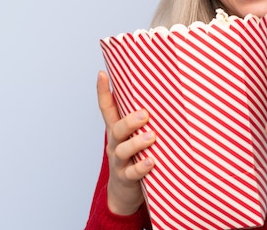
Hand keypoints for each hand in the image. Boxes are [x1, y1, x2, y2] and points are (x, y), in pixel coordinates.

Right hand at [97, 70, 155, 214]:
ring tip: (151, 137)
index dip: (102, 92)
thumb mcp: (135, 136)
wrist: (124, 193)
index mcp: (117, 130)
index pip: (107, 108)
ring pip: (123, 150)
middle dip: (130, 120)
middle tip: (145, 114)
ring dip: (137, 143)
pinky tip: (151, 161)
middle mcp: (115, 144)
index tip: (102, 74)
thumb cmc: (136, 157)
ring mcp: (119, 162)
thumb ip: (144, 120)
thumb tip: (165, 93)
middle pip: (117, 129)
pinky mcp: (126, 178)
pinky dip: (141, 167)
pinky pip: (132, 173)